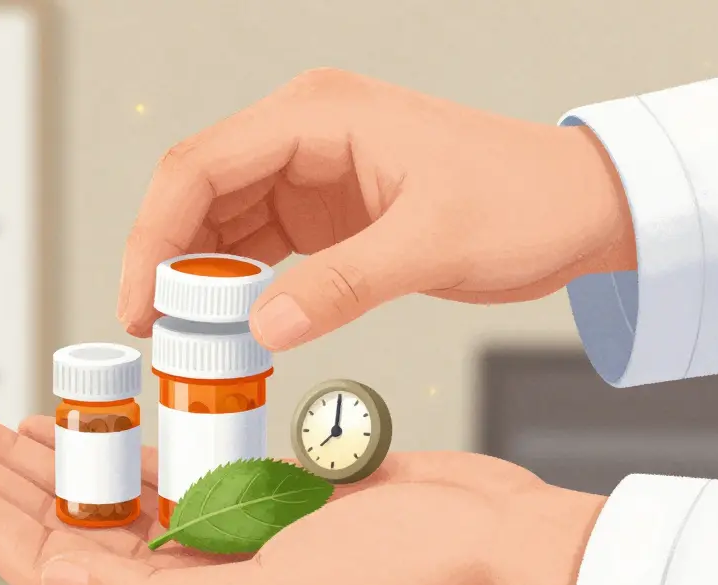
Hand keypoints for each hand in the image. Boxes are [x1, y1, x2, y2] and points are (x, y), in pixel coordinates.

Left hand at [0, 407, 605, 584]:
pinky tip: (65, 423)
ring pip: (87, 498)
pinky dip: (101, 446)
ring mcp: (207, 553)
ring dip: (25, 457)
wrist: (487, 546)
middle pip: (47, 527)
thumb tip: (53, 572)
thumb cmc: (403, 580)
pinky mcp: (238, 509)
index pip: (40, 564)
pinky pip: (146, 476)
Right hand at [116, 67, 637, 349]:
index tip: (139, 302)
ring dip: (195, 275)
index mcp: (319, 114)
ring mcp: (311, 170)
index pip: (201, 165)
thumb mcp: (433, 243)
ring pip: (219, 218)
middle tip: (153, 330)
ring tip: (185, 337)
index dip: (154, 234)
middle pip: (197, 190)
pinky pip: (255, 242)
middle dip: (165, 259)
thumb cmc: (524, 198)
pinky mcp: (325, 209)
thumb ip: (344, 285)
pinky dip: (233, 281)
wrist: (578, 207)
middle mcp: (304, 132)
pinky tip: (227, 322)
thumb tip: (263, 329)